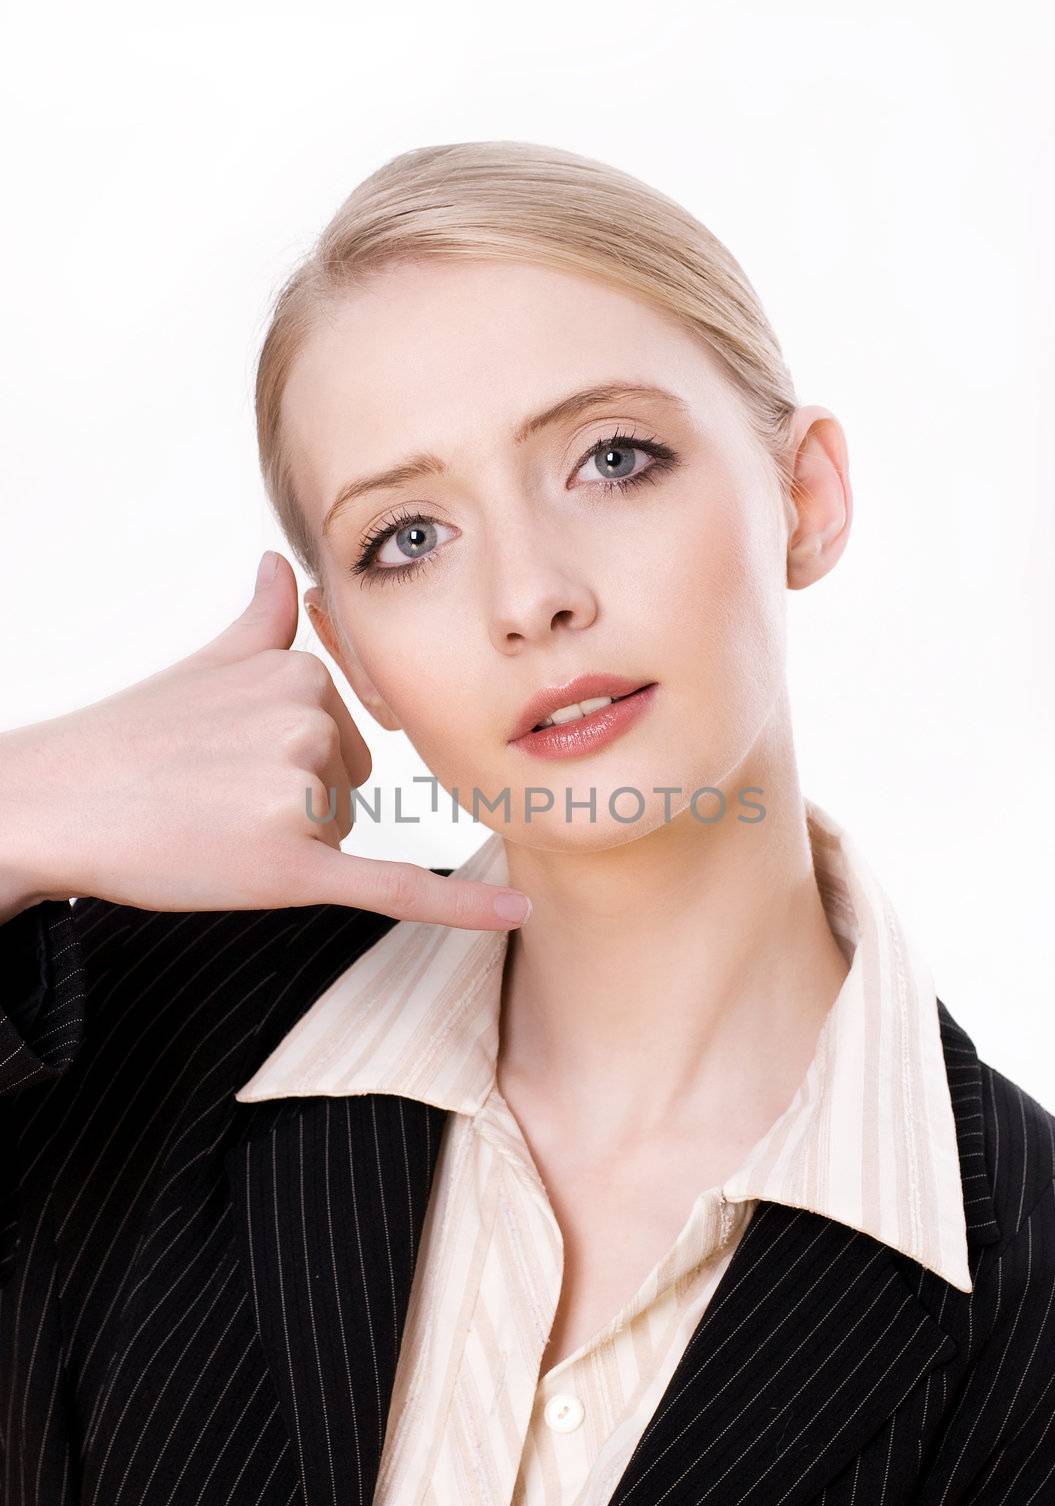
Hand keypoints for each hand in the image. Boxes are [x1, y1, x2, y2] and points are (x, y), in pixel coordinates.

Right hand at [0, 552, 530, 930]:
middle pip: (349, 785)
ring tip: (211, 820)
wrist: (58, 801)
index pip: (344, 733)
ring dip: (287, 840)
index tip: (230, 758)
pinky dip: (462, 906)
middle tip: (212, 794)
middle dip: (292, 801)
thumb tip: (279, 563)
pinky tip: (515, 912)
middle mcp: (308, 722)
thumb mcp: (205, 663)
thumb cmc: (132, 737)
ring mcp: (300, 793)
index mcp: (300, 672)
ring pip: (341, 832)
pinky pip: (397, 887)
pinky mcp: (292, 865)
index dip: (290, 759)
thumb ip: (260, 620)